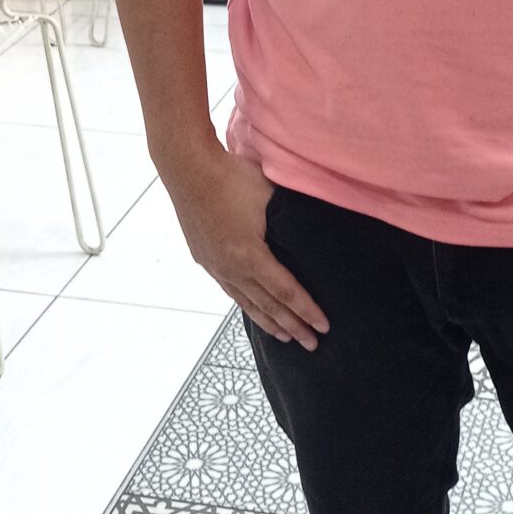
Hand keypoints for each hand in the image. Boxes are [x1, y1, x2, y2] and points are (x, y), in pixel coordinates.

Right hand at [158, 139, 328, 351]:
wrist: (188, 170)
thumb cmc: (232, 176)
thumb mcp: (270, 195)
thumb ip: (290, 217)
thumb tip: (312, 229)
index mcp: (250, 256)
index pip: (286, 292)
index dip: (307, 311)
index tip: (323, 326)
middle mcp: (231, 269)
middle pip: (268, 305)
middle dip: (292, 326)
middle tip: (312, 344)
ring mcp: (215, 266)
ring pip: (247, 303)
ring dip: (269, 322)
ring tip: (286, 337)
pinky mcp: (205, 259)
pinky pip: (231, 291)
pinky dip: (247, 306)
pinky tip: (254, 309)